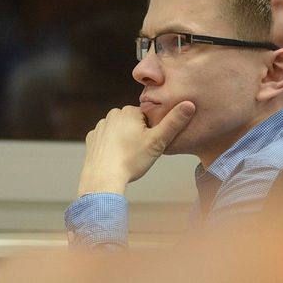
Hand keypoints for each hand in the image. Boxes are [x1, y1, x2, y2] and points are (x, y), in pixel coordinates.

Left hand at [77, 101, 195, 195]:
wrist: (103, 178)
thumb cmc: (131, 160)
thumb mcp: (158, 141)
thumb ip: (174, 122)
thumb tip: (189, 104)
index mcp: (129, 111)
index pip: (147, 117)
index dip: (151, 132)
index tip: (149, 145)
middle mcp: (113, 114)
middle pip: (133, 122)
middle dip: (138, 134)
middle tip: (140, 151)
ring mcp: (100, 126)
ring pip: (120, 130)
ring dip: (124, 139)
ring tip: (128, 156)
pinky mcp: (92, 138)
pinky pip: (106, 139)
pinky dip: (111, 146)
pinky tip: (115, 157)